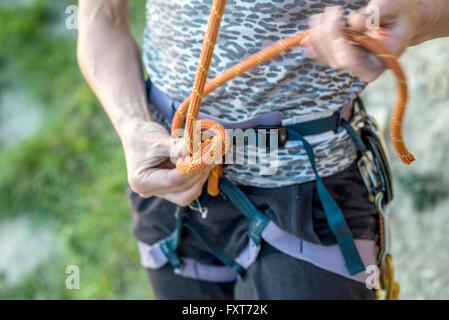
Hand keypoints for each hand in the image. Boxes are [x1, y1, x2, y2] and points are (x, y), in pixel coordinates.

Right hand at [123, 120, 212, 206]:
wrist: (135, 134)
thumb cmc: (143, 136)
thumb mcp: (159, 141)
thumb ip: (178, 148)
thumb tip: (199, 150)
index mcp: (142, 181)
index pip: (174, 181)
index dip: (194, 169)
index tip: (208, 156)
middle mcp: (150, 191)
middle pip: (183, 191)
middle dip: (200, 174)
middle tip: (213, 156)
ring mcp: (160, 191)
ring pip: (188, 193)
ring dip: (202, 176)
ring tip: (211, 157)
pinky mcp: (169, 188)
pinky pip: (188, 187)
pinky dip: (198, 175)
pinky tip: (205, 162)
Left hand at [303, 1, 423, 81]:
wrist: (402, 16)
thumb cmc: (400, 10)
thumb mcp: (394, 6)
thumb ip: (376, 14)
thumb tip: (354, 22)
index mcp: (381, 61)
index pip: (353, 62)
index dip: (341, 46)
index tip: (339, 23)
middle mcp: (364, 68)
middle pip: (336, 59)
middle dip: (328, 34)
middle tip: (333, 10)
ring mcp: (351, 64)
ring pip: (326, 56)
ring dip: (319, 35)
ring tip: (323, 14)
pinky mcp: (342, 56)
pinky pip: (323, 55)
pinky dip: (313, 45)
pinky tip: (306, 38)